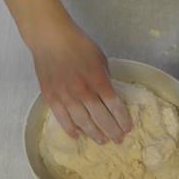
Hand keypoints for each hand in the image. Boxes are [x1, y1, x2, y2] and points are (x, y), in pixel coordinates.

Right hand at [30, 26, 131, 143]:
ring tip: (102, 140)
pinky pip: (62, 118)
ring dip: (94, 133)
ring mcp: (66, 96)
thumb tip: (107, 93)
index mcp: (98, 80)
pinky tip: (78, 135)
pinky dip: (71, 128)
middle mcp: (83, 91)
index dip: (122, 119)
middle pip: (101, 117)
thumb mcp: (100, 58)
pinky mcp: (51, 97)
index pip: (114, 105)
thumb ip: (104, 78)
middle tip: (118, 139)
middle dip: (112, 131)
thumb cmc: (78, 44)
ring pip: (82, 121)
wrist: (51, 38)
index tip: (128, 128)